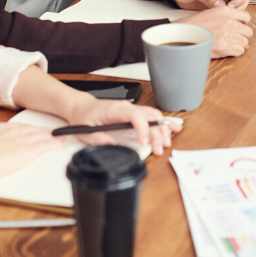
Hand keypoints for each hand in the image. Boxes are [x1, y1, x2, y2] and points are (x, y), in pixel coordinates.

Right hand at [0, 122, 64, 201]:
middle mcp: (14, 132)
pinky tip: (61, 146)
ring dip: (53, 138)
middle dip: (44, 132)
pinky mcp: (30, 151)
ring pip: (42, 137)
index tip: (34, 132)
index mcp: (1, 129)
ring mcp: (23, 140)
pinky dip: (55, 145)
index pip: (20, 128)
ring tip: (61, 139)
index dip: (29, 130)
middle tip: (54, 133)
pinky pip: (46, 146)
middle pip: (33, 130)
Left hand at [63, 94, 182, 155]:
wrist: (82, 107)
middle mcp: (126, 107)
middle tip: (158, 149)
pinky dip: (163, 122)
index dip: (142, 128)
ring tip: (165, 143)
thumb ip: (98, 138)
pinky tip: (173, 127)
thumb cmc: (84, 117)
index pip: (135, 115)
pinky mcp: (134, 112)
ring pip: (153, 115)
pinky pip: (151, 115)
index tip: (144, 143)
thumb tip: (112, 144)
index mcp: (114, 109)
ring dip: (162, 129)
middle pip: (148, 116)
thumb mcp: (85, 131)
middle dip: (156, 133)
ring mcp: (131, 108)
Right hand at [181, 5, 252, 58]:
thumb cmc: (195, 25)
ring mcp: (228, 34)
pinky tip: (226, 50)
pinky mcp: (226, 47)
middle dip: (242, 35)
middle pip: (248, 31)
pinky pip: (240, 51)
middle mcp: (229, 21)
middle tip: (233, 38)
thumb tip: (238, 22)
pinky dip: (235, 52)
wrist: (184, 35)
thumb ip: (226, 15)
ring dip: (238, 44)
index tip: (239, 28)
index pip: (246, 17)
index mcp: (225, 11)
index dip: (243, 24)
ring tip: (228, 44)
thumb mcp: (211, 13)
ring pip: (244, 42)